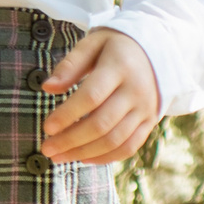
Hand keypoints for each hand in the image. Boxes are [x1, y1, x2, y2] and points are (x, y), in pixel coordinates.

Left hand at [40, 27, 162, 165]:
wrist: (157, 50)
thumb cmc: (114, 47)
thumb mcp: (92, 44)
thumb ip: (70, 65)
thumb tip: (47, 88)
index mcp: (119, 68)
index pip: (91, 97)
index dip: (68, 114)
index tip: (47, 127)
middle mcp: (136, 91)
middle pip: (102, 124)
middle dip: (71, 140)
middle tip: (46, 149)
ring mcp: (145, 109)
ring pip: (115, 140)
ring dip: (84, 152)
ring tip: (59, 157)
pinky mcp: (150, 121)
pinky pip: (130, 146)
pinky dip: (106, 157)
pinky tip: (83, 158)